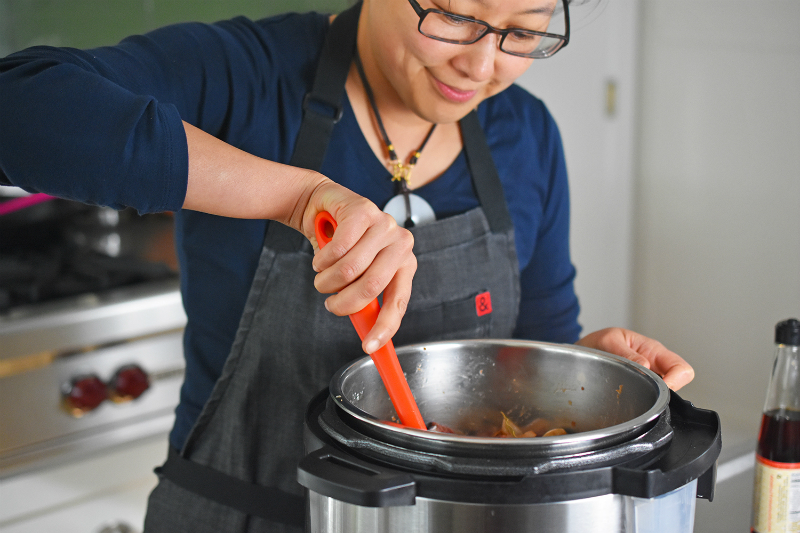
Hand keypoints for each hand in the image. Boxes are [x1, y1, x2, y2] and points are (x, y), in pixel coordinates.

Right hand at [299, 180, 416, 354]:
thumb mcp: (356, 277)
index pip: (398, 302)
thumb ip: (365, 301)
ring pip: (350, 269)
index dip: (383, 328)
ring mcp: (384, 225)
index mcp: (405, 265)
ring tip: (322, 277)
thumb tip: (368, 335)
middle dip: (343, 303)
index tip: (369, 347)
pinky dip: (322, 260)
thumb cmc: (342, 248)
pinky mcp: (364, 210)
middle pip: (371, 287)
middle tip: (330, 304)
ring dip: (327, 280)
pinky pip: (338, 248)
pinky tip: (321, 258)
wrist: (323, 208)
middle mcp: (401, 244)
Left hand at [575, 328, 694, 389]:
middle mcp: (655, 365)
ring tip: (627, 396)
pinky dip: (639, 403)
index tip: (659, 390)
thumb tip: (647, 366)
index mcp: (652, 350)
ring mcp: (648, 378)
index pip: (681, 368)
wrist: (584, 350)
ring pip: (663, 395)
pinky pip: (648, 399)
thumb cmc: (599, 343)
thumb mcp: (609, 341)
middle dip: (663, 394)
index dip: (676, 382)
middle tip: (640, 395)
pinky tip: (624, 401)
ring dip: (649, 398)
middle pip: (677, 384)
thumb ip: (627, 354)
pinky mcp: (639, 390)